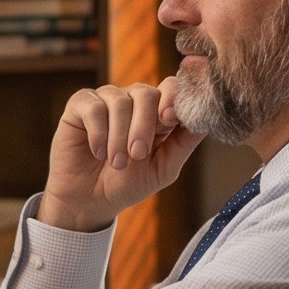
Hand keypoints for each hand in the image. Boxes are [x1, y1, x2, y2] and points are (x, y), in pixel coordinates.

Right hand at [37, 78, 202, 231]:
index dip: (173, 98)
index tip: (170, 120)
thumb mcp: (164, 167)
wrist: (90, 201)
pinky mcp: (80, 105)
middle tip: (137, 154)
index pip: (172, 88)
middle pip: (146, 93)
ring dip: (119, 136)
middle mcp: (133, 100)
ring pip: (119, 101)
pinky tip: (98, 152)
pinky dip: (98, 132)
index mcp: (157, 112)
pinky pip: (93, 107)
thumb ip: (185, 141)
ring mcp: (106, 100)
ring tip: (117, 163)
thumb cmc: (128, 183)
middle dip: (144, 125)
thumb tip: (208, 117)